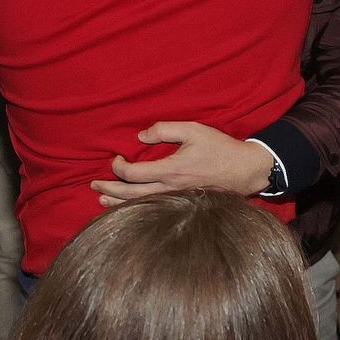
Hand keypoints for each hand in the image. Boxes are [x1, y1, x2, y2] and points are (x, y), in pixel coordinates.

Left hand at [91, 122, 272, 205]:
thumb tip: (140, 136)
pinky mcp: (183, 204)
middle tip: (93, 186)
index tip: (115, 158)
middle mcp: (170, 189)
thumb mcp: (193, 130)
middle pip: (131, 195)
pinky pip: (153, 209)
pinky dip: (136, 209)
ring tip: (101, 203)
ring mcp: (176, 200)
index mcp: (170, 170)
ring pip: (141, 206)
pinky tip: (128, 209)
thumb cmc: (219, 148)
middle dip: (109, 190)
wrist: (246, 170)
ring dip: (118, 204)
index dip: (118, 167)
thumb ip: (164, 130)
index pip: (133, 174)